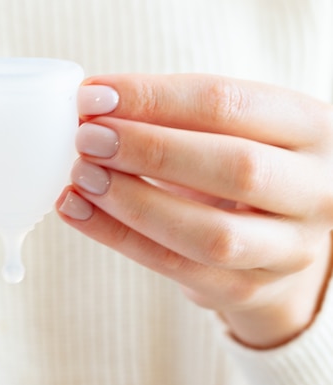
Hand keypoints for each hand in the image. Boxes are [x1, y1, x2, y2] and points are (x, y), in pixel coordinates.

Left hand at [59, 74, 332, 348]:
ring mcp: (289, 249)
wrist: (273, 238)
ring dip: (133, 201)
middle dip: (148, 149)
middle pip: (234, 167)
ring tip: (80, 176)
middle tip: (85, 138)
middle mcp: (316, 190)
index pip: (228, 103)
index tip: (91, 95)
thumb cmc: (237, 164)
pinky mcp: (249, 289)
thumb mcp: (225, 129)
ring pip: (210, 233)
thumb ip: (170, 114)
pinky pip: (177, 267)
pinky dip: (118, 237)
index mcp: (311, 128)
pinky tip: (76, 210)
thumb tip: (90, 102)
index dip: (152, 97)